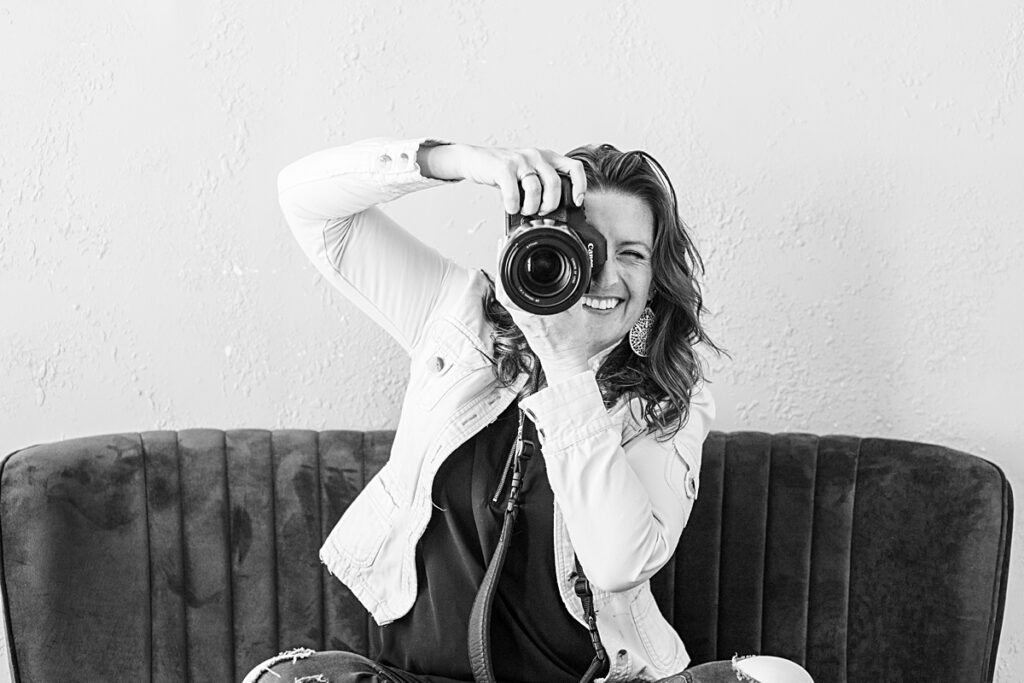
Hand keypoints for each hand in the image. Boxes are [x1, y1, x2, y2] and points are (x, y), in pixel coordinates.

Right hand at [452, 144, 587, 214]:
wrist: (475, 159)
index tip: (576, 201)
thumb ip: (543, 183)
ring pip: (536, 189)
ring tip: (524, 209)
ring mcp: (520, 160)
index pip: (574, 167)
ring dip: (531, 207)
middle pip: (555, 184)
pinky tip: (511, 206)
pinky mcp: (504, 167)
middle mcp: (536, 155)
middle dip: (550, 204)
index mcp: (547, 157)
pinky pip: (514, 193)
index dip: (579, 186)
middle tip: (541, 211)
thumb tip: (555, 209)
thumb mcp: (529, 171)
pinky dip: (513, 205)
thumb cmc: (504, 170)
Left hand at [494, 235, 591, 384]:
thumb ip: (572, 289)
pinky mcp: (520, 319)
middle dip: (503, 260)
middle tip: (503, 241)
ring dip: (505, 270)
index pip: (511, 280)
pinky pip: (510, 297)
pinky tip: (514, 273)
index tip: (505, 243)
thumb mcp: (576, 308)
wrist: (565, 359)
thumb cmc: (572, 339)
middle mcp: (521, 312)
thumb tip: (575, 271)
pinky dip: (510, 282)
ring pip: (505, 289)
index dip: (506, 259)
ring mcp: (519, 316)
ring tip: (506, 253)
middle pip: (504, 282)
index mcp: (533, 309)